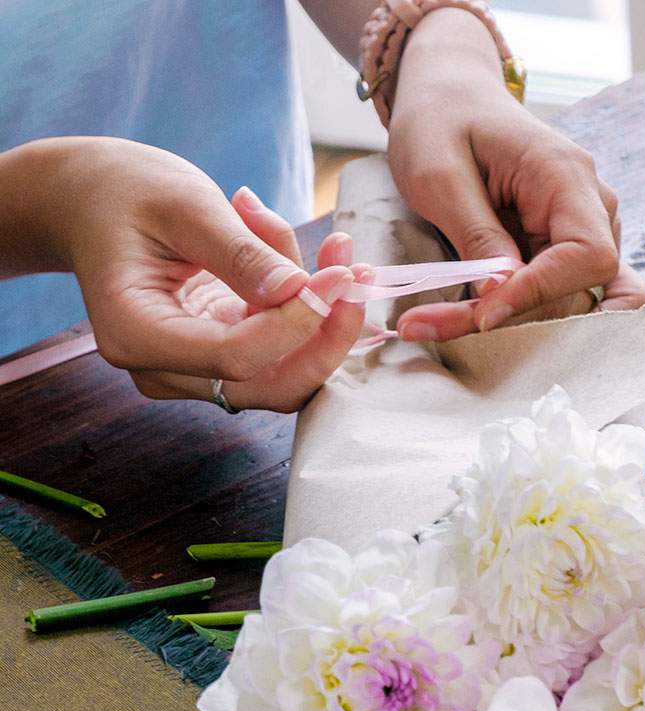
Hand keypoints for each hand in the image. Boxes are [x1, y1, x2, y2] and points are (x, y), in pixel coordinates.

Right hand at [9, 138, 365, 410]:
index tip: (338, 273)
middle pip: (271, 384)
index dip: (297, 323)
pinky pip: (281, 350)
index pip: (236, 357)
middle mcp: (163, 369)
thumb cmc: (123, 191)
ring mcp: (192, 369)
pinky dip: (307, 309)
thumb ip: (239, 251)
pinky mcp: (220, 354)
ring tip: (333, 250)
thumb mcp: (183, 202)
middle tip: (354, 271)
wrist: (89, 199)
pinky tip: (312, 259)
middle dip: (326, 334)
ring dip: (324, 318)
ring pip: (285, 371)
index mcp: (136, 336)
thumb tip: (297, 291)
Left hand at [385, 9, 644, 340]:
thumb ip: (476, 235)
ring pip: (563, 301)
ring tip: (433, 322)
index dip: (542, 291)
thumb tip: (500, 296)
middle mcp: (590, 206)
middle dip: (513, 317)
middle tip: (429, 325)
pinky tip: (458, 317)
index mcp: (566, 175)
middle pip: (578, 289)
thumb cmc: (442, 121)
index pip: (588, 255)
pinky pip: (549, 295)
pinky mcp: (563, 250)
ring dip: (506, 322)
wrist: (450, 97)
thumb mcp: (439, 173)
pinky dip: (508, 313)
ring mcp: (583, 230)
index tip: (484, 314)